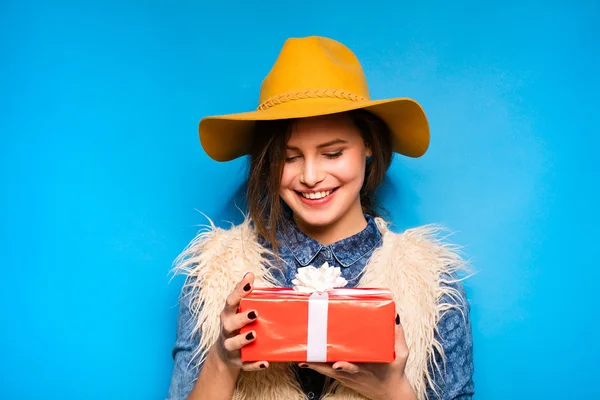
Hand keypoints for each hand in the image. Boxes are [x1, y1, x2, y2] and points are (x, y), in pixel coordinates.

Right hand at [209, 272, 268, 371]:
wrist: (224, 354)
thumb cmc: (235, 325)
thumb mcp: (236, 309)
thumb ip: (243, 293)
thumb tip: (250, 274)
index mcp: (228, 315)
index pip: (230, 302)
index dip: (238, 292)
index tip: (249, 284)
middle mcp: (226, 330)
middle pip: (229, 324)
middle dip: (241, 318)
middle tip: (255, 313)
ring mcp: (230, 347)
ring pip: (233, 344)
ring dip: (243, 340)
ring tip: (254, 334)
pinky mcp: (237, 362)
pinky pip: (245, 364)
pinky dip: (254, 364)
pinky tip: (265, 362)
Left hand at [299, 314, 414, 399]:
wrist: (391, 394)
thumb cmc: (394, 372)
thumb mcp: (401, 355)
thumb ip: (397, 335)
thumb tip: (395, 317)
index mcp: (366, 368)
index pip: (353, 368)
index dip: (344, 366)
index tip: (337, 363)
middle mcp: (353, 374)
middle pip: (332, 369)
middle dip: (318, 362)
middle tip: (305, 353)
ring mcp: (347, 377)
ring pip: (326, 371)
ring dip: (314, 364)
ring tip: (301, 356)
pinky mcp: (344, 378)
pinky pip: (327, 372)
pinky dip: (317, 366)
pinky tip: (307, 360)